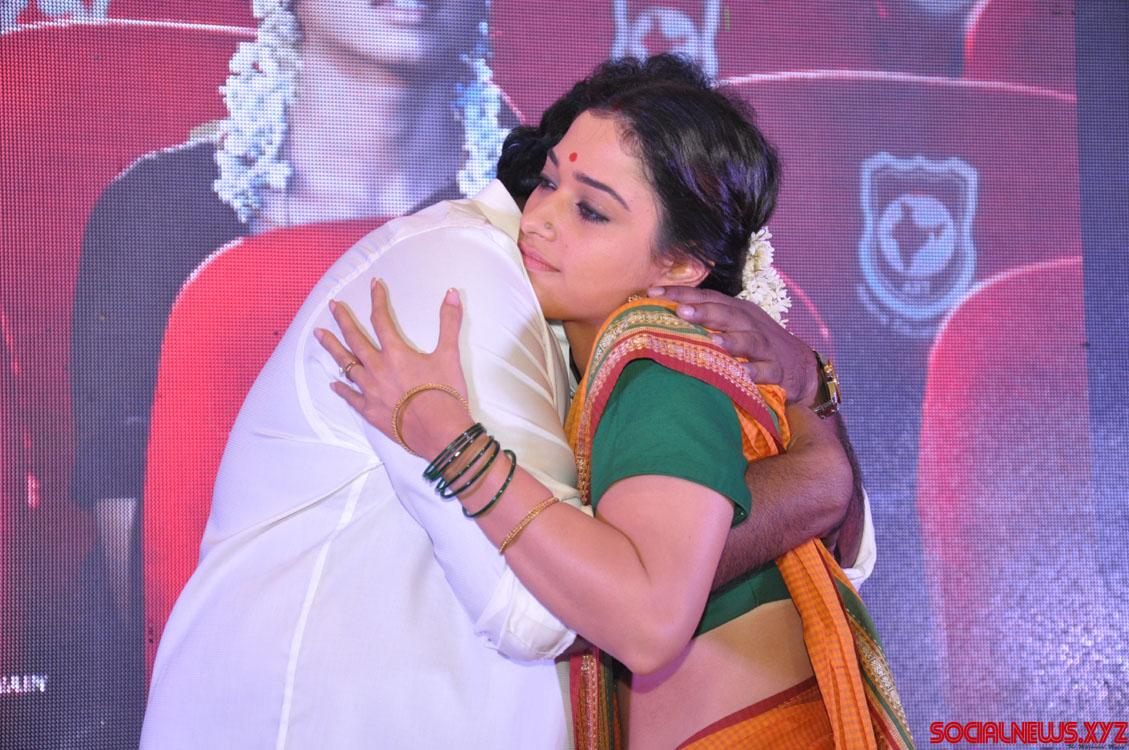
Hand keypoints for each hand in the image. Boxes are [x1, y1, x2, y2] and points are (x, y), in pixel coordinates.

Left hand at [315, 279, 471, 456]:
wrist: (439, 432)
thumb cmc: (445, 394)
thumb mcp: (450, 355)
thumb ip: (449, 322)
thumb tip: (451, 293)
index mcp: (395, 353)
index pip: (382, 319)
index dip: (377, 299)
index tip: (374, 284)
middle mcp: (377, 369)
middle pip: (355, 339)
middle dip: (343, 320)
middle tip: (333, 306)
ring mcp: (370, 391)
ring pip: (346, 365)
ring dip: (333, 348)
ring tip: (320, 335)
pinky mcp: (370, 411)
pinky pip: (350, 397)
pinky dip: (341, 389)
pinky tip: (333, 383)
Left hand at [649, 285, 819, 405]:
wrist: (802, 367)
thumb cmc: (757, 345)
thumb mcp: (733, 327)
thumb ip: (704, 322)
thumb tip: (662, 318)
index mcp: (736, 311)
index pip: (707, 297)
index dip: (681, 293)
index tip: (652, 292)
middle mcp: (750, 324)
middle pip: (727, 313)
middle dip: (704, 311)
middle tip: (680, 311)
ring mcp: (766, 347)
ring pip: (749, 340)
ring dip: (731, 340)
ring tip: (713, 342)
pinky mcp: (778, 370)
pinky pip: (766, 370)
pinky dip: (755, 371)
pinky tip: (742, 373)